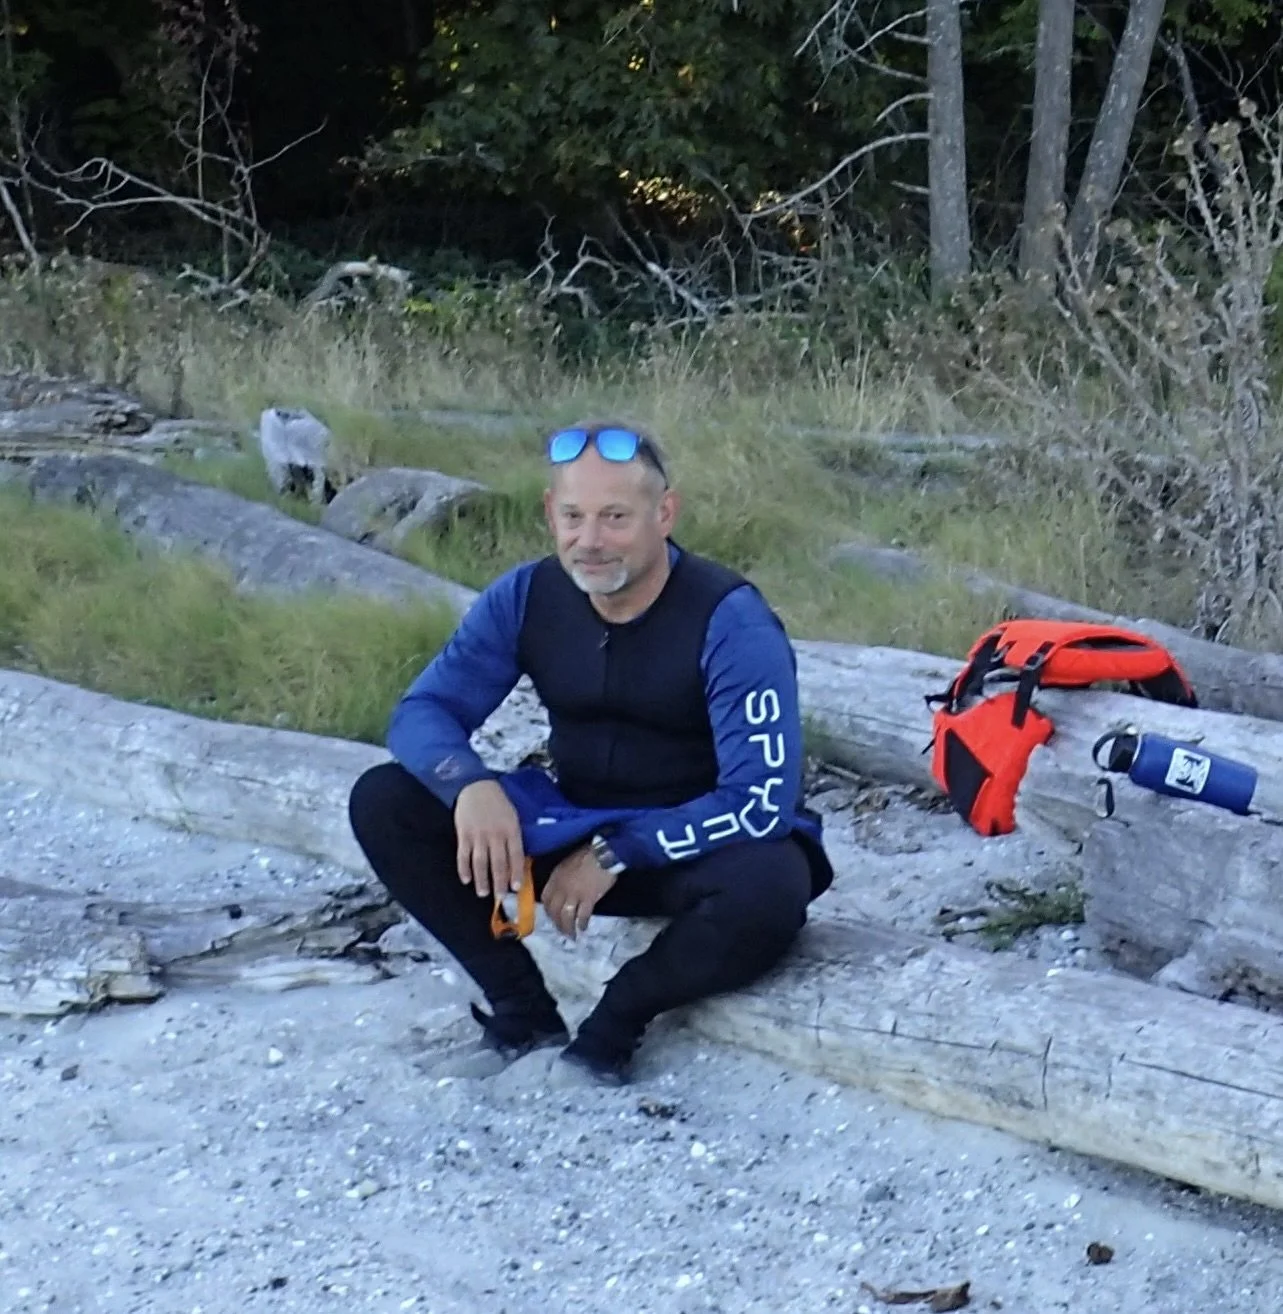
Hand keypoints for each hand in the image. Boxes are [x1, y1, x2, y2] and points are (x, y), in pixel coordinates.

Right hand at [452, 780, 524, 898]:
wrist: (476, 786)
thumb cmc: (498, 803)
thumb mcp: (512, 816)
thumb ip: (514, 837)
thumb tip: (517, 862)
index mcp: (511, 829)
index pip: (515, 856)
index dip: (516, 873)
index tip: (516, 888)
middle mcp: (495, 834)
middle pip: (498, 863)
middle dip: (499, 882)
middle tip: (500, 897)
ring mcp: (478, 835)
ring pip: (480, 863)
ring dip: (482, 880)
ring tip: (483, 893)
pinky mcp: (463, 834)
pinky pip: (463, 855)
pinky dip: (464, 869)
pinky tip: (466, 880)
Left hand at [541, 845, 617, 939]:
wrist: (602, 854)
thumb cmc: (586, 854)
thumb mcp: (567, 863)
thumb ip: (561, 877)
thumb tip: (561, 889)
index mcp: (556, 878)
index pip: (546, 898)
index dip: (547, 910)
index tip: (552, 916)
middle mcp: (562, 888)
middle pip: (554, 911)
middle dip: (556, 923)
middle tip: (561, 931)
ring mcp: (575, 894)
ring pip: (566, 916)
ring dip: (568, 928)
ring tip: (571, 935)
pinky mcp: (589, 899)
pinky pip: (582, 915)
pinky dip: (582, 924)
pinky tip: (583, 928)